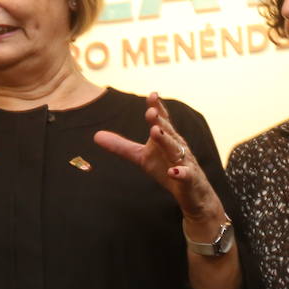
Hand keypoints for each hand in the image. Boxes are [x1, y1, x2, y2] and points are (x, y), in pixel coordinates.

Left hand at [93, 92, 222, 222]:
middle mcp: (176, 146)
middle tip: (150, 111)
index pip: (162, 121)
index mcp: (166, 138)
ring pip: (175, 149)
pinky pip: (186, 175)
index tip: (151, 95)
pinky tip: (173, 172)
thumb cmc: (167, 169)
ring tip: (155, 131)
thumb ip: (121, 146)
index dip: (157, 108)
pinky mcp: (189, 180)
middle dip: (159, 121)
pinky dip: (180, 173)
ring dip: (165, 140)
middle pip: (167, 132)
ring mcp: (184, 162)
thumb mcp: (142, 158)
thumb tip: (96, 135)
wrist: (192, 193)